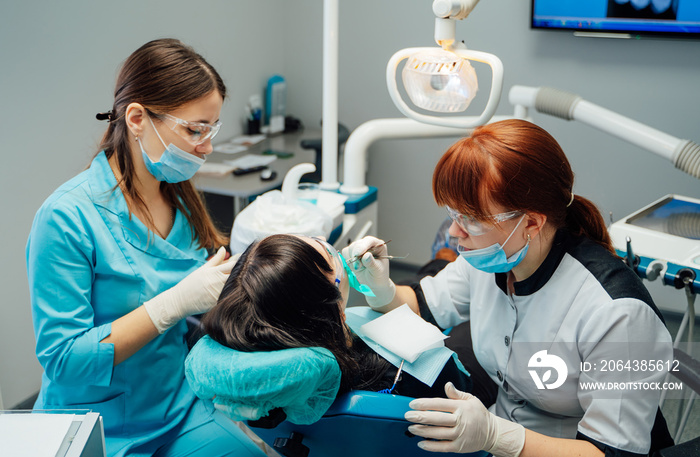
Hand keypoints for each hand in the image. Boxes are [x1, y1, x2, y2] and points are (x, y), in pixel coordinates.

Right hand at [145, 247, 237, 332]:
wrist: (180, 301)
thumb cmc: (191, 283)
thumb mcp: (203, 269)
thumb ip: (216, 260)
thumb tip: (224, 249)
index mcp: (214, 272)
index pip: (234, 264)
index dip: (242, 262)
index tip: (246, 260)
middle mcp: (218, 282)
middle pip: (238, 275)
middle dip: (244, 272)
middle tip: (249, 270)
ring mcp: (219, 294)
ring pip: (236, 287)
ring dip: (241, 283)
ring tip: (245, 281)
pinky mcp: (219, 304)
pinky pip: (230, 297)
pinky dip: (235, 294)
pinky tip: (238, 292)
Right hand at [341, 236, 395, 307]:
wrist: (374, 284)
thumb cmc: (379, 277)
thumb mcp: (377, 271)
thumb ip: (371, 263)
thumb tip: (366, 256)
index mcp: (378, 246)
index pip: (369, 241)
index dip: (362, 246)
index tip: (357, 254)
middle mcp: (368, 245)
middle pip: (357, 244)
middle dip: (355, 255)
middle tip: (358, 266)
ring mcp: (360, 249)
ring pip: (350, 248)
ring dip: (351, 259)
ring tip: (359, 268)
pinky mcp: (352, 254)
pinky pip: (346, 253)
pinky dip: (348, 260)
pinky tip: (354, 266)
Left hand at [404, 382, 524, 455]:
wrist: (492, 432)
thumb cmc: (479, 414)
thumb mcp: (471, 399)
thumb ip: (457, 394)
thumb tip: (447, 385)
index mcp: (461, 407)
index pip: (439, 404)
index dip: (425, 404)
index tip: (413, 404)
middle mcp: (460, 421)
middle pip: (437, 419)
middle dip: (420, 417)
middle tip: (408, 416)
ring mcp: (460, 435)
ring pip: (437, 433)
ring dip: (422, 431)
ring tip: (411, 428)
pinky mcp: (459, 447)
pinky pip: (442, 447)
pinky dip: (431, 446)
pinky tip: (421, 443)